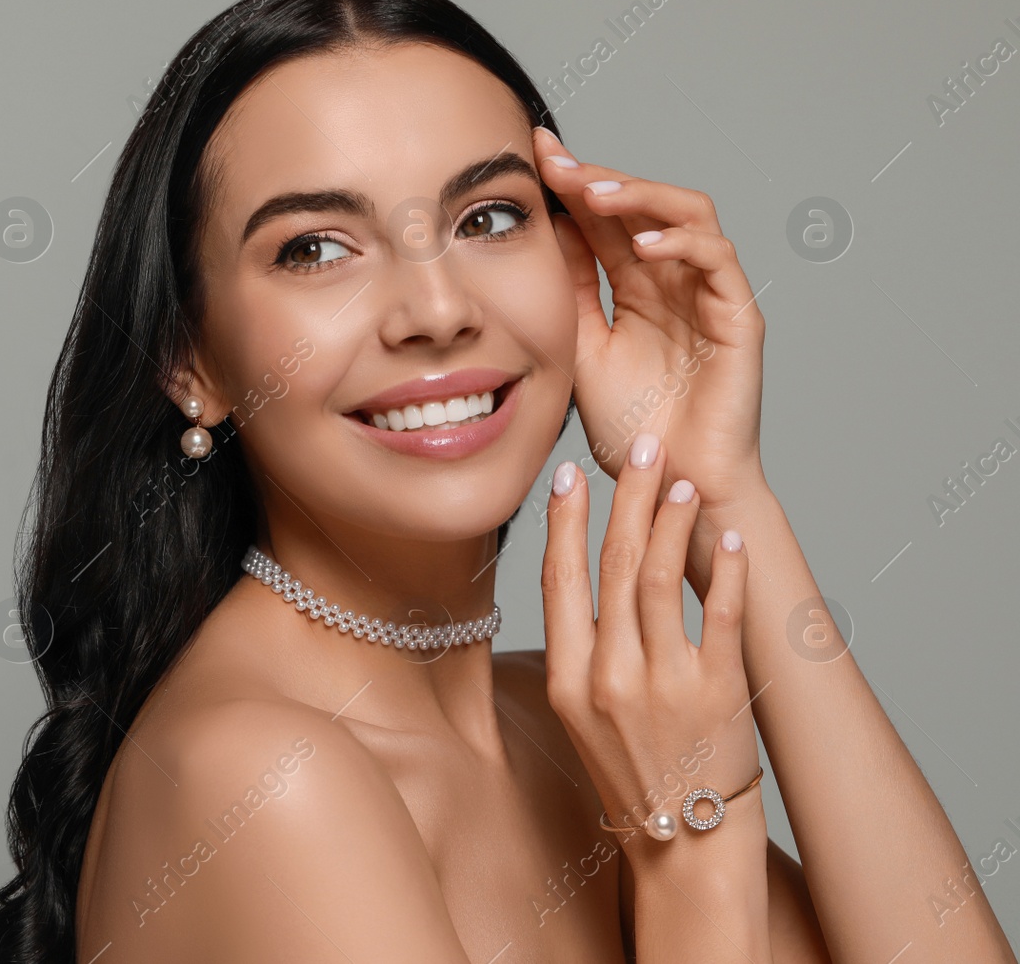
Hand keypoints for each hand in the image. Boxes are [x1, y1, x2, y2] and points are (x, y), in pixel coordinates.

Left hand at [532, 126, 767, 507]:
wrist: (669, 487)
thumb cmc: (632, 430)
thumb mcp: (580, 348)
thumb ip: (568, 292)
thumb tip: (538, 232)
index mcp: (636, 289)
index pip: (606, 221)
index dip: (572, 185)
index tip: (531, 155)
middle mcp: (675, 282)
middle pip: (643, 206)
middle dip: (598, 178)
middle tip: (555, 160)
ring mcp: (709, 294)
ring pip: (686, 214)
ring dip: (641, 195)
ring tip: (595, 192)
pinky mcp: (738, 316)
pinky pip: (717, 258)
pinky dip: (680, 243)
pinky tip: (641, 246)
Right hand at [540, 432, 760, 864]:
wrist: (681, 841)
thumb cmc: (630, 772)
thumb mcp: (578, 715)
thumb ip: (578, 649)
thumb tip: (578, 576)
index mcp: (567, 680)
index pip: (560, 581)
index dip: (564, 522)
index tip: (567, 474)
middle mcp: (610, 677)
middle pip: (615, 566)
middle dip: (627, 497)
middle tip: (641, 447)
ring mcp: (664, 684)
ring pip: (663, 580)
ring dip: (673, 521)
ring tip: (682, 480)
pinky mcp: (719, 692)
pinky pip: (723, 615)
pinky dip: (727, 571)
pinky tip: (728, 536)